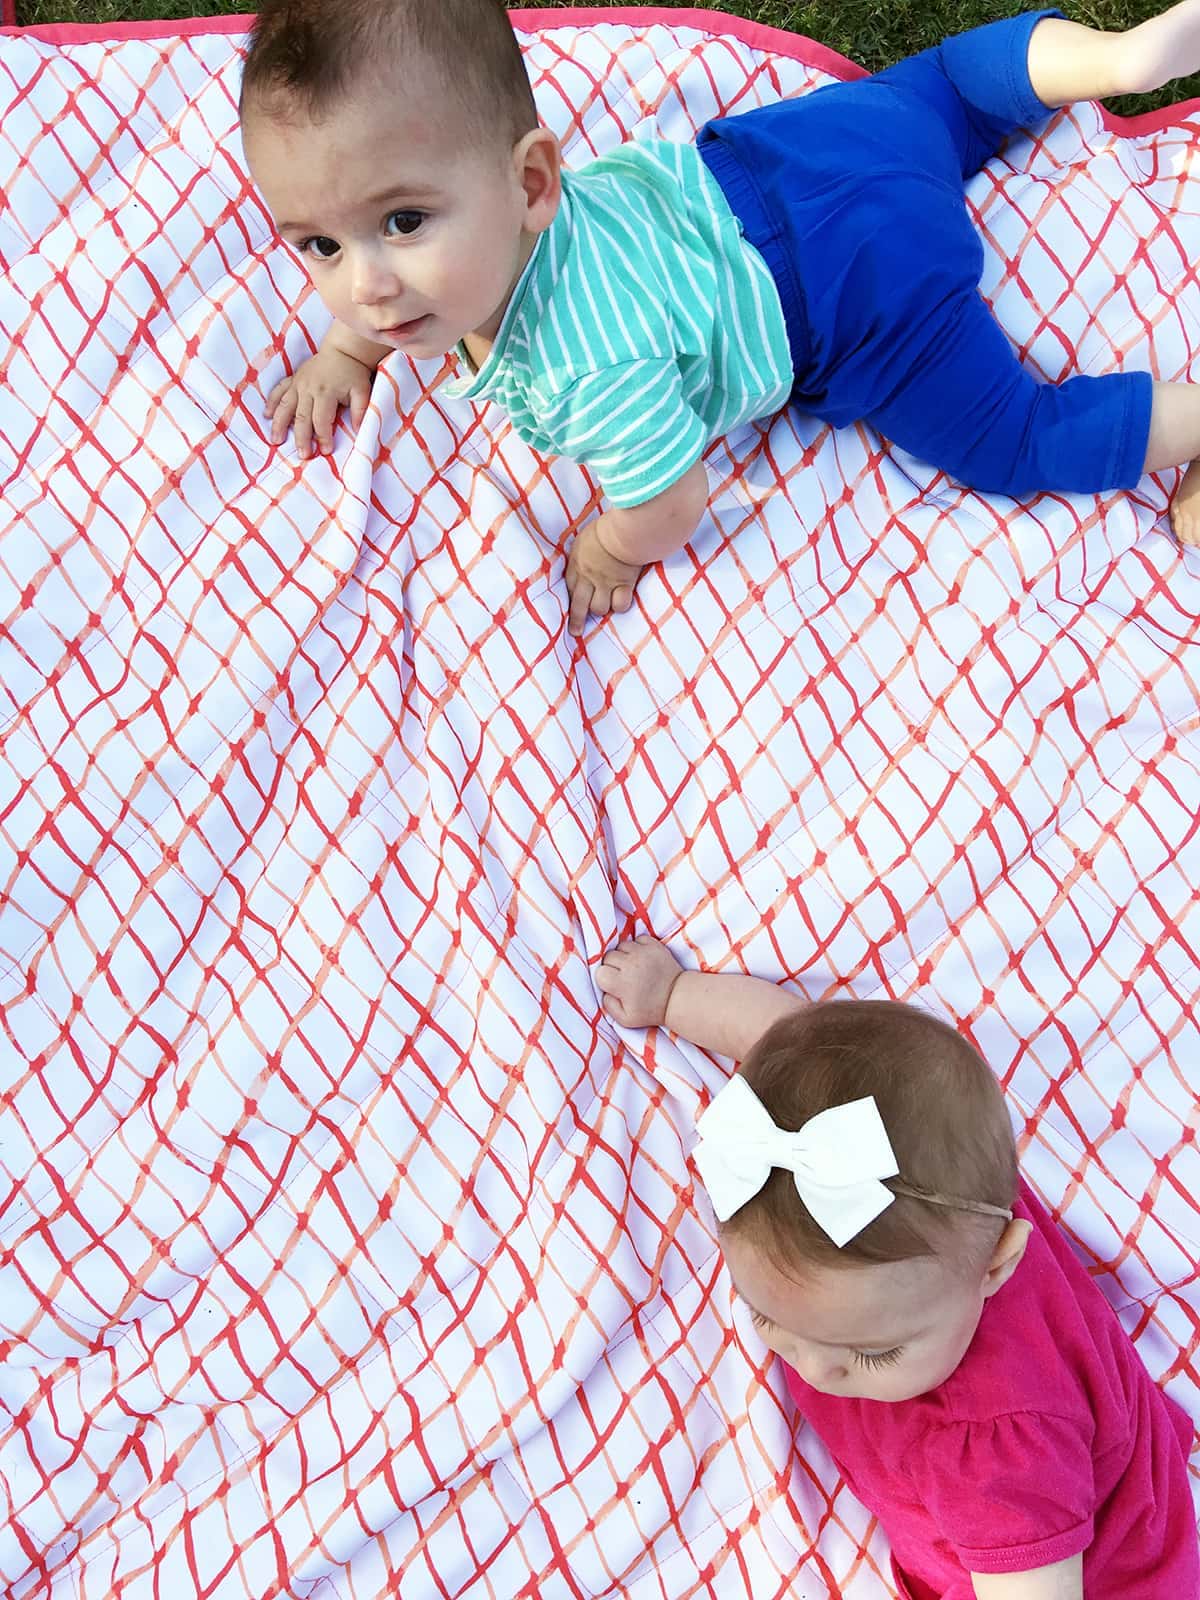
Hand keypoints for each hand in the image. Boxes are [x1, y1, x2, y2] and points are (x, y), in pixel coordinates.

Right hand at [264, 344, 375, 455]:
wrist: (342, 350)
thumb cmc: (353, 373)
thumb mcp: (362, 390)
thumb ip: (360, 410)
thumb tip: (358, 429)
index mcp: (325, 392)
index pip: (321, 420)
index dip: (323, 437)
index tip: (325, 451)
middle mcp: (307, 388)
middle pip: (301, 417)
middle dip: (301, 438)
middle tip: (302, 455)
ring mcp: (298, 383)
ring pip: (285, 406)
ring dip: (279, 424)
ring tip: (276, 440)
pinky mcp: (293, 379)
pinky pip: (279, 391)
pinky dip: (271, 403)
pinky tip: (267, 415)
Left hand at [564, 515, 643, 636]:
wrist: (623, 532)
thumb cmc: (605, 528)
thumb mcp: (585, 537)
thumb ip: (582, 551)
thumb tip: (582, 556)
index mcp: (577, 564)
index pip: (569, 588)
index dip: (569, 601)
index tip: (568, 610)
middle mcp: (589, 577)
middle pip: (579, 605)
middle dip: (577, 621)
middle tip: (576, 632)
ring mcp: (606, 583)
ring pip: (599, 608)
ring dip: (603, 608)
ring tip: (607, 604)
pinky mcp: (624, 585)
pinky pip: (620, 605)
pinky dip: (620, 605)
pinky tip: (622, 601)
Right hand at [596, 937, 683, 1028]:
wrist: (678, 998)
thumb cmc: (650, 1010)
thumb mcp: (625, 1019)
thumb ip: (608, 1005)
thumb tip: (603, 990)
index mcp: (622, 983)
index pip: (600, 972)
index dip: (604, 979)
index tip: (614, 986)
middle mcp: (631, 964)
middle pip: (608, 956)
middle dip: (612, 966)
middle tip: (622, 977)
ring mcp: (643, 952)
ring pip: (621, 946)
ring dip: (623, 955)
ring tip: (632, 967)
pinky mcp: (654, 945)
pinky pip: (637, 939)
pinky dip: (637, 947)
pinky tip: (641, 959)